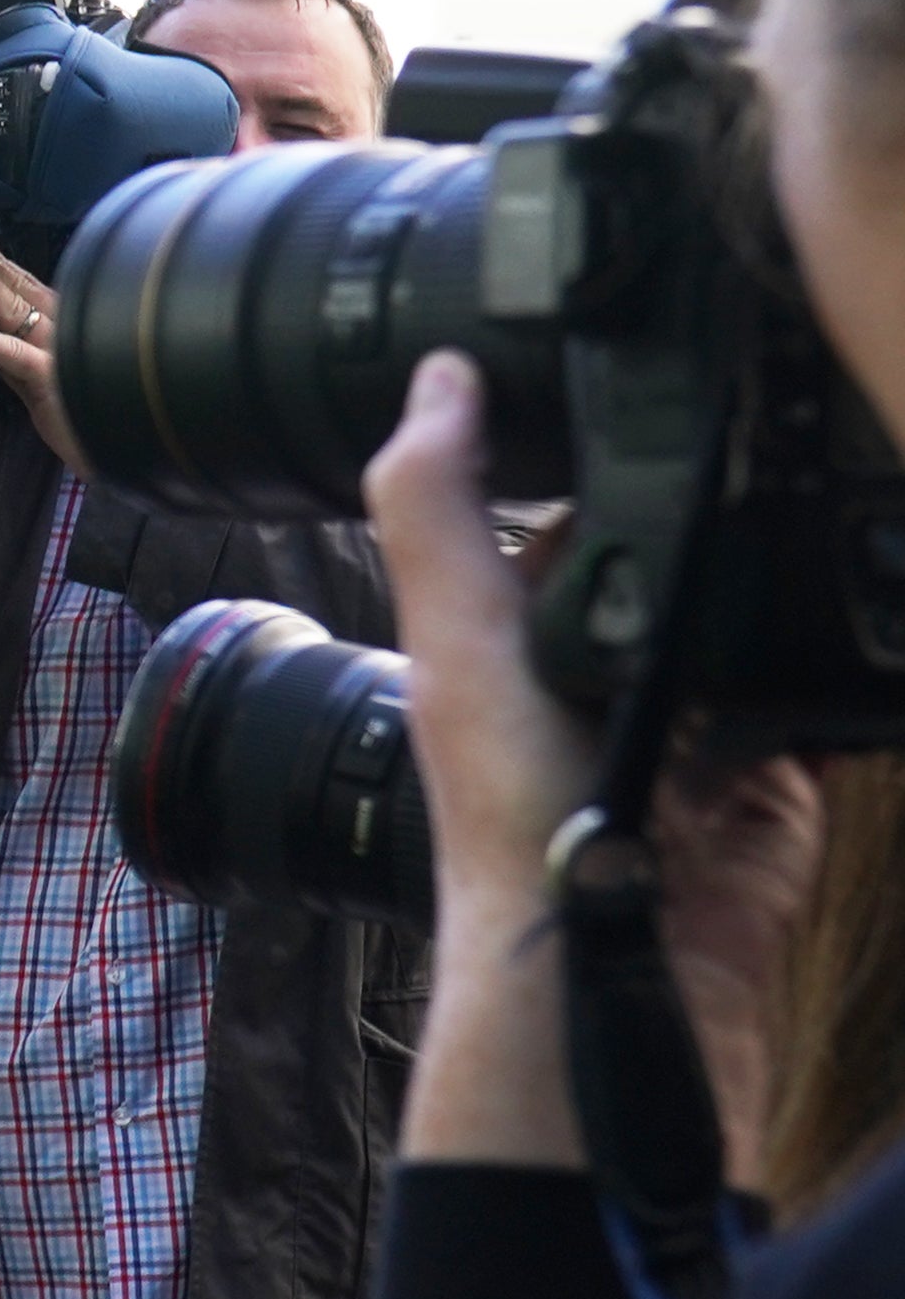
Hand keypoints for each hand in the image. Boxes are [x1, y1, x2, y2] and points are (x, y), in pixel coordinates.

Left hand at [0, 239, 89, 482]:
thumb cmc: (88, 419)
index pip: (31, 289)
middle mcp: (66, 331)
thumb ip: (23, 363)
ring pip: (16, 310)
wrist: (123, 448)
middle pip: (21, 290)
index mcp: (69, 328)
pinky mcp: (51, 378)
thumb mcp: (50, 383)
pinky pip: (14, 356)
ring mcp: (59, 351)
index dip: (4, 267)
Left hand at [365, 348, 834, 1183]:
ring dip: (796, 566)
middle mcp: (610, 666)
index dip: (606, 436)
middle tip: (783, 410)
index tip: (662, 353)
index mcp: (522, 630)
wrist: (615, 946)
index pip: (570, 504)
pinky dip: (843, 659)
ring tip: (837, 484)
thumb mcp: (462, 638)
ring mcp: (701, 715)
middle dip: (726, 496)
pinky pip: (828, 694)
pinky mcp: (780, 769)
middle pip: (681, 550)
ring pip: (760, 610)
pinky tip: (865, 596)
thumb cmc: (515, 812)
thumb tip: (436, 377)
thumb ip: (439, 513)